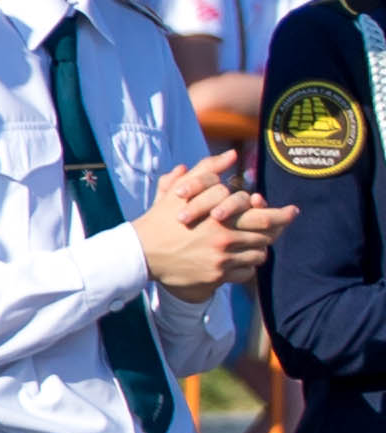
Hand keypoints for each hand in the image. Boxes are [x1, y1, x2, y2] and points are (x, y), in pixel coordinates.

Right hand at [135, 155, 281, 293]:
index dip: (282, 214)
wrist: (140, 253)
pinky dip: (247, 267)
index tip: (292, 211)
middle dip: (277, 229)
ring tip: (256, 243)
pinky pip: (246, 273)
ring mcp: (221, 259)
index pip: (264, 215)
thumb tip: (232, 156)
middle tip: (282, 224)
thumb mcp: (180, 190)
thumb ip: (207, 170)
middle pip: (266, 236)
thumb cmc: (161, 219)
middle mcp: (224, 238)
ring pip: (258, 255)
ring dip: (259, 248)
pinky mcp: (216, 277)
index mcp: (220, 216)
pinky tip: (241, 260)